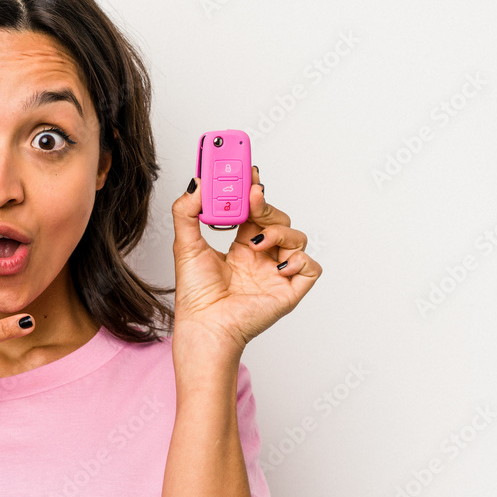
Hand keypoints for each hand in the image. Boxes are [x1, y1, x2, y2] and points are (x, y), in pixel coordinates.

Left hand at [170, 165, 321, 350]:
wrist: (204, 326)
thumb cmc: (196, 295)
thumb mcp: (185, 245)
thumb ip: (187, 212)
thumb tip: (196, 183)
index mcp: (240, 245)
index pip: (254, 210)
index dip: (253, 190)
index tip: (247, 170)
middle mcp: (261, 257)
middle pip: (277, 219)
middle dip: (266, 204)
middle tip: (253, 194)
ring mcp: (277, 273)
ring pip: (296, 238)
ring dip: (278, 232)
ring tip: (255, 242)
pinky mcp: (289, 290)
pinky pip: (310, 267)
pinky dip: (299, 261)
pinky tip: (276, 266)